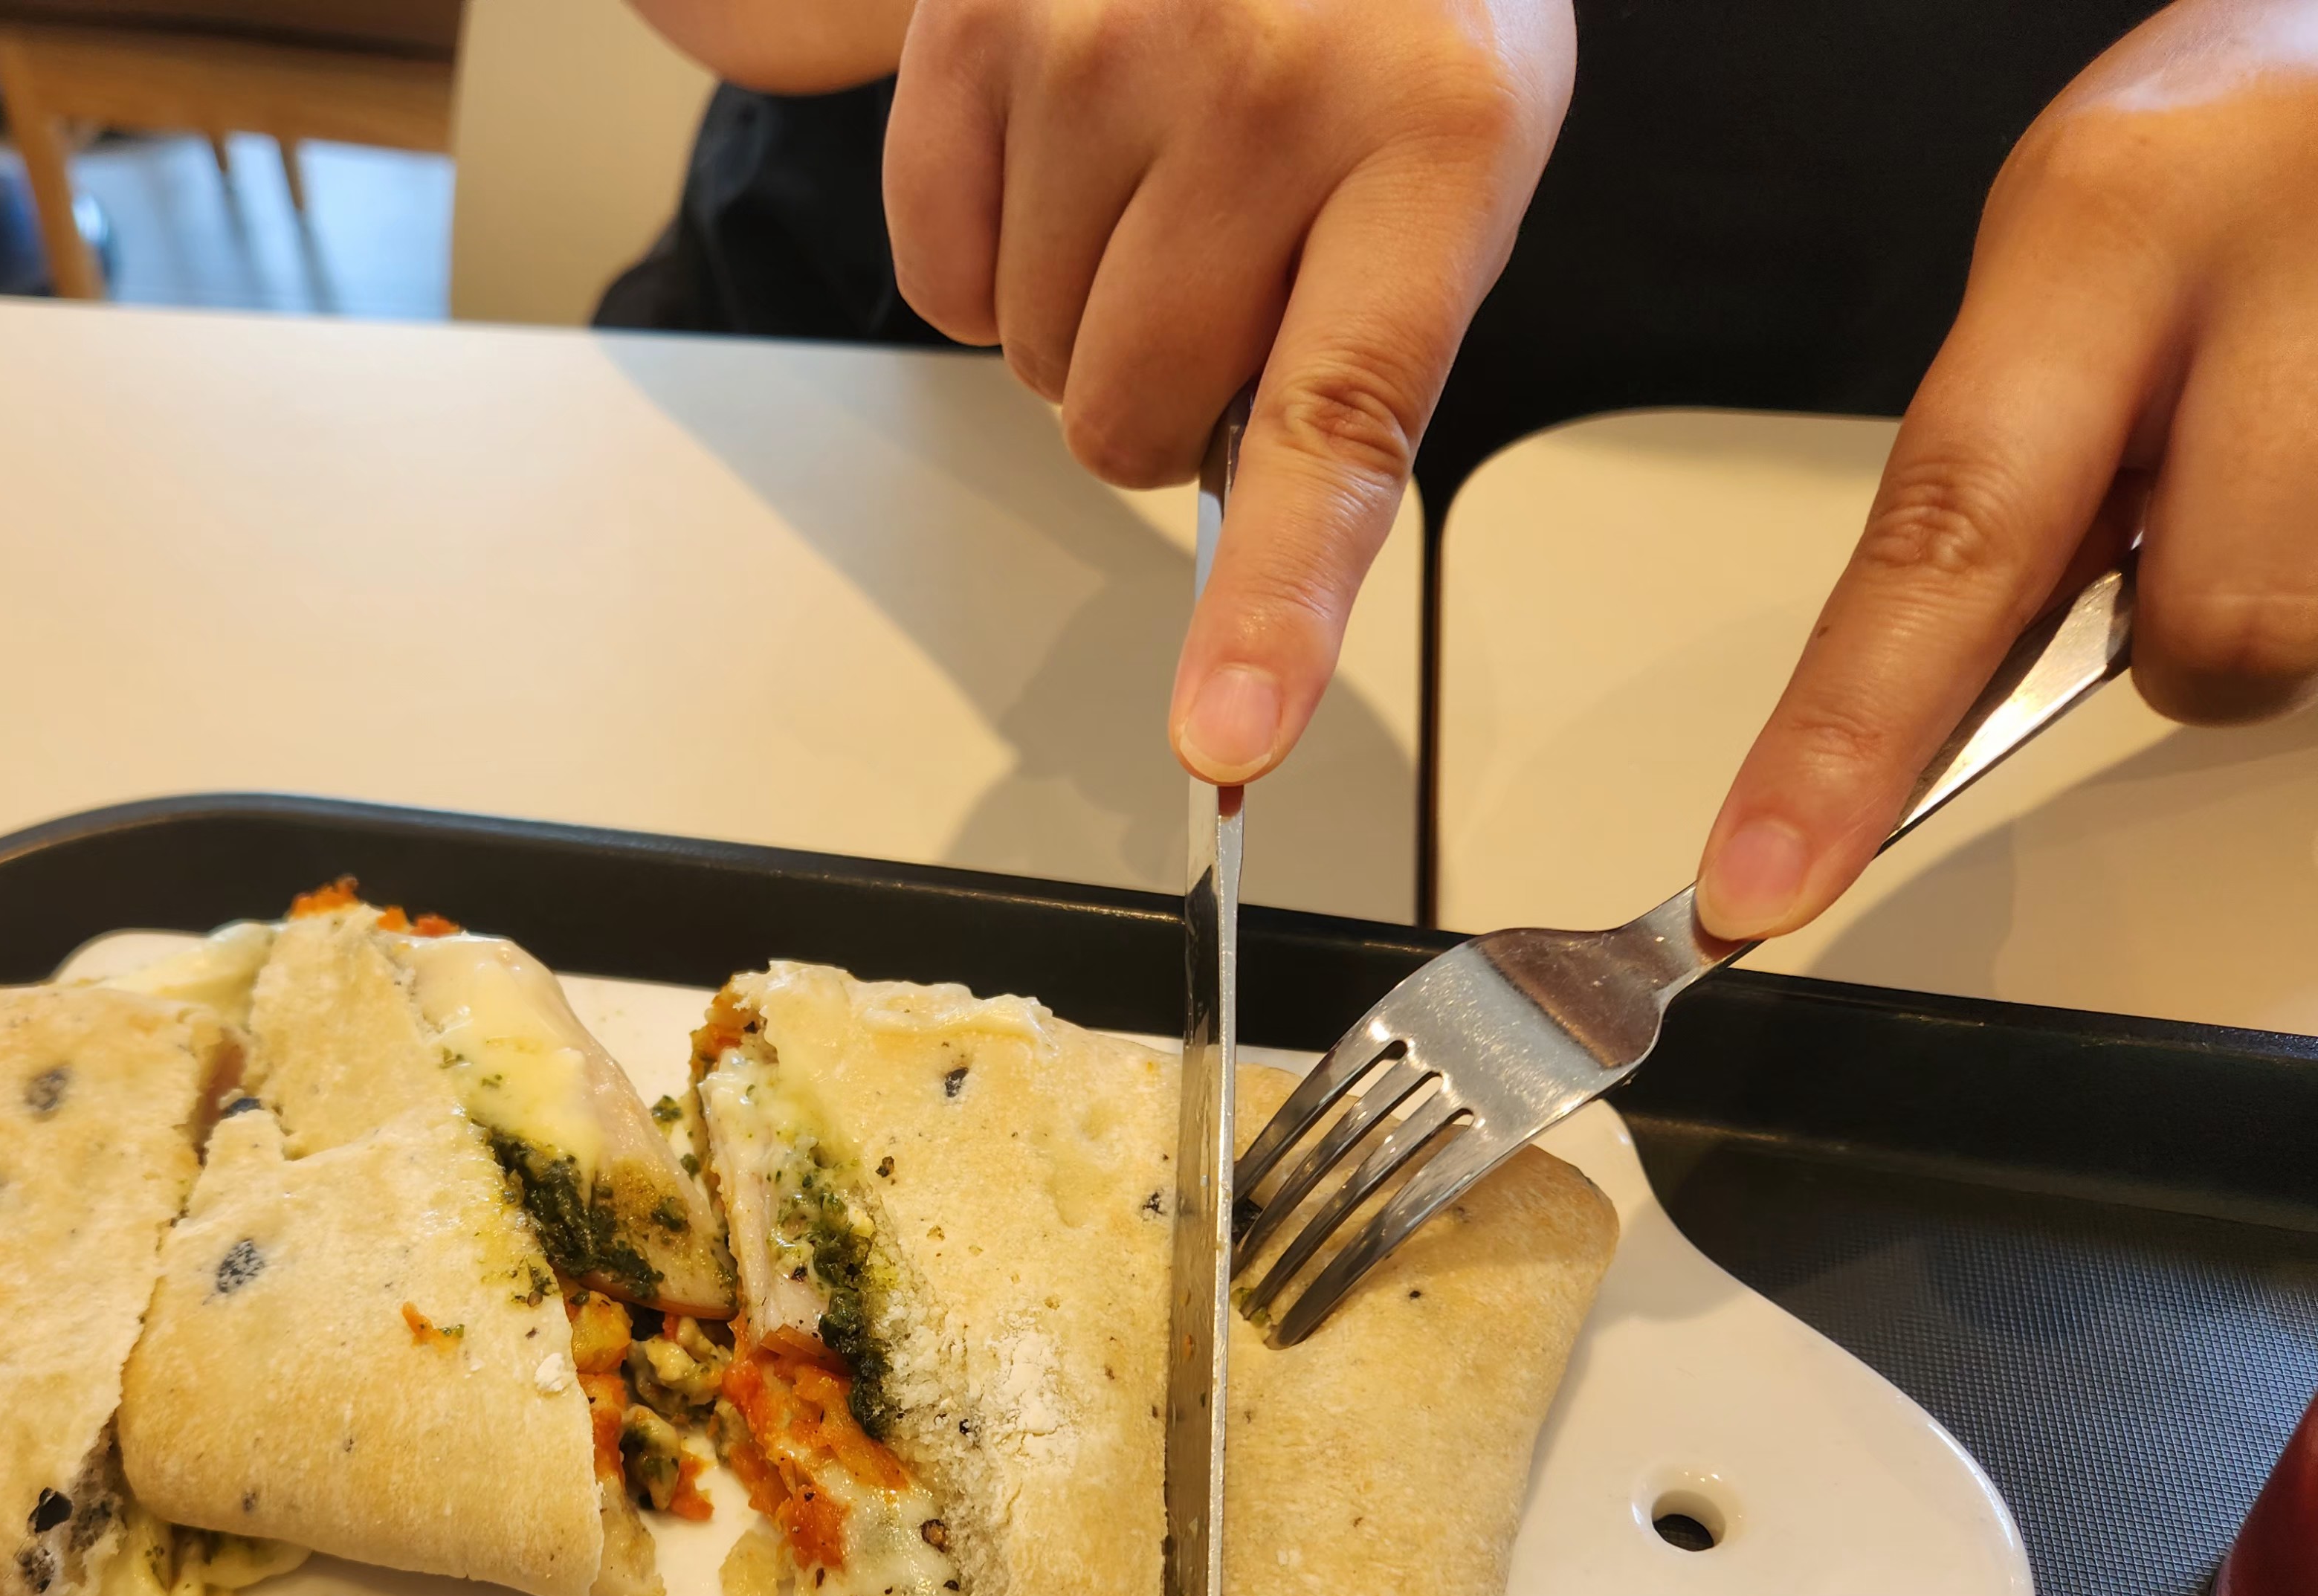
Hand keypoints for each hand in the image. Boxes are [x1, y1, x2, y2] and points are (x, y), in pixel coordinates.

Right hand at [880, 0, 1574, 782]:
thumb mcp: (1444, 155)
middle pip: (1130, 423)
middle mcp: (1264, 83)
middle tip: (1221, 280)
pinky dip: (985, 258)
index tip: (1227, 738)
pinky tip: (1063, 163)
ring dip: (1078, 321)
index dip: (1271, 609)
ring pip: (1029, 360)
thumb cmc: (1383, 13)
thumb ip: (1357, 360)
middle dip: (1158, 402)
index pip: (1335, 430)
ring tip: (1152, 187)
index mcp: (1430, 135)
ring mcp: (1103, 45)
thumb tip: (1251, 588)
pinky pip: (936, 274)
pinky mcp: (978, 27)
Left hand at [1696, 0, 2317, 942]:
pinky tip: (2304, 440)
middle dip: (2188, 635)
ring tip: (2279, 445)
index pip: (1944, 538)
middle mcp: (2277, 274)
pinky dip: (2317, 547)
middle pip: (2212, 636)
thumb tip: (1926, 689)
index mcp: (2107, 223)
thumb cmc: (2223, 150)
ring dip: (2282, 583)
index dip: (1846, 740)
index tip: (1762, 884)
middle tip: (2193, 514)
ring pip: (2308, 635)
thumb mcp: (2075, 252)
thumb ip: (2009, 456)